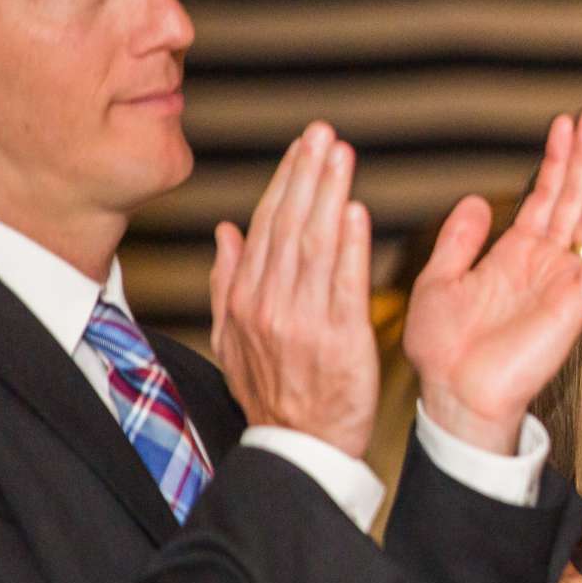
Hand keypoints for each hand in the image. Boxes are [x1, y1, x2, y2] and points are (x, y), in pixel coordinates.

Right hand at [210, 122, 379, 458]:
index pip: (267, 227)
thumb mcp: (233, 339)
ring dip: (327, 195)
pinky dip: (348, 246)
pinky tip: (355, 211)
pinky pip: (342, 285)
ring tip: (340, 155)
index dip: (287, 183)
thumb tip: (227, 231)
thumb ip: (228, 282)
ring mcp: (302, 322)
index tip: (304, 147)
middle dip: (306, 174)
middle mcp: (269, 305)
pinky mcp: (338, 341)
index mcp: (245, 300)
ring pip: (314, 246)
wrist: (298, 449)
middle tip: (323, 133)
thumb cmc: (272, 394)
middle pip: (288, 227)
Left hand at [404, 107, 581, 452]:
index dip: (556, 162)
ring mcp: (564, 280)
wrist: (453, 393)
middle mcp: (546, 264)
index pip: (546, 199)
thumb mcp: (439, 278)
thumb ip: (460, 240)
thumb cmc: (443, 348)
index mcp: (516, 257)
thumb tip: (478, 201)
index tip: (564, 125)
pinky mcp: (576, 300)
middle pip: (573, 199)